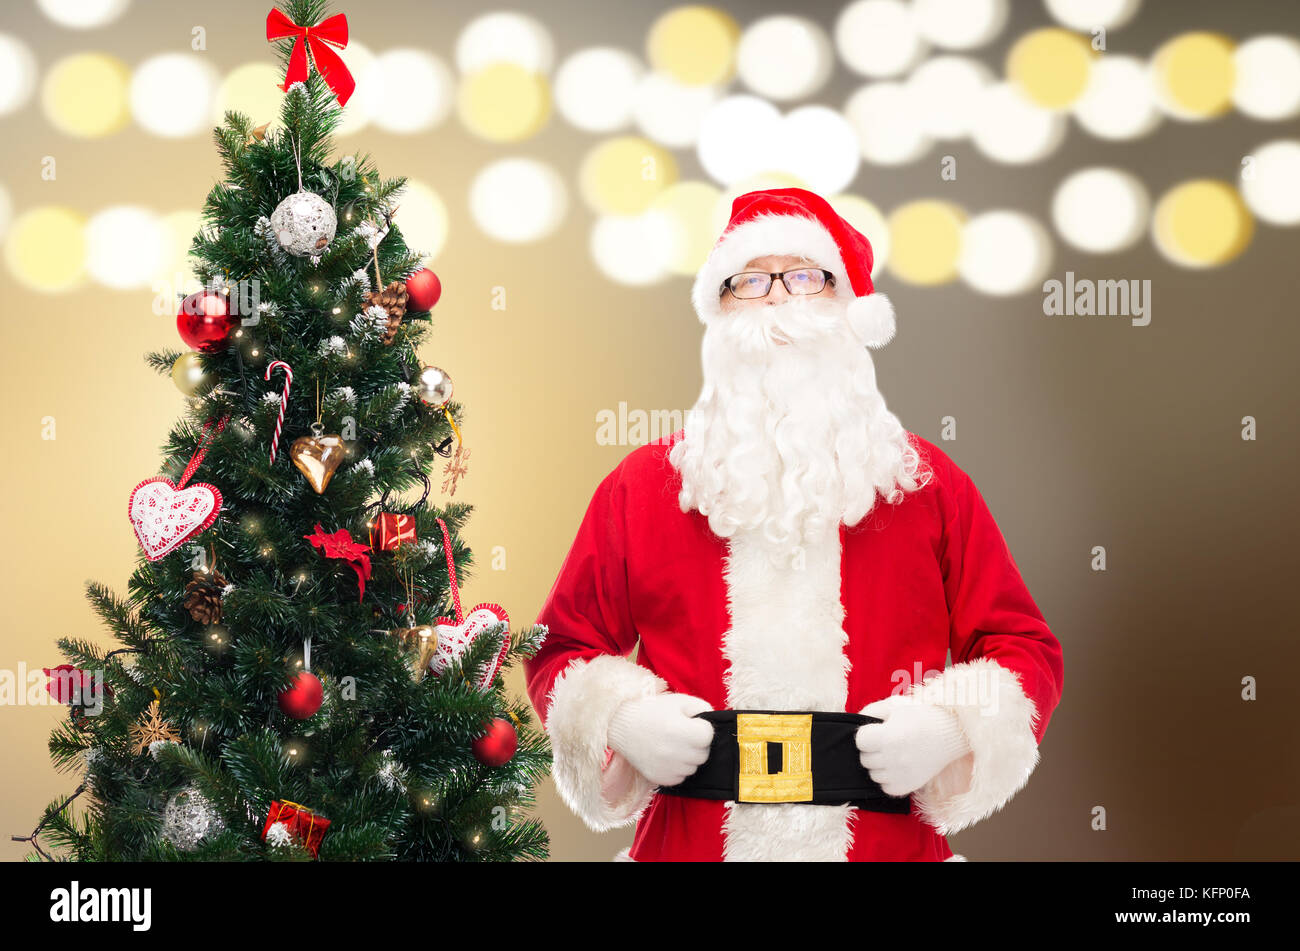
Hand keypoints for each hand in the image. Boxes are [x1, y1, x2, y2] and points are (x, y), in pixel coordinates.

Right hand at [607, 692, 714, 786]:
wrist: (621, 726)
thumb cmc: (653, 710)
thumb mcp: (680, 701)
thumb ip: (703, 708)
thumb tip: (713, 722)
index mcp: (682, 731)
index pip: (709, 735)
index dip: (701, 727)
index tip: (689, 723)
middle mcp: (676, 753)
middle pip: (704, 753)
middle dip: (697, 744)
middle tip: (680, 734)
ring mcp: (668, 768)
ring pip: (694, 767)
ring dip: (688, 757)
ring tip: (671, 744)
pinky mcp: (661, 779)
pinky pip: (681, 777)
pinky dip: (677, 768)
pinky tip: (665, 755)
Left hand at [856, 695, 971, 796]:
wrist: (952, 732)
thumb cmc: (921, 715)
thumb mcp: (894, 705)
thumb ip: (870, 711)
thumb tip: (857, 722)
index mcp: (888, 737)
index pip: (859, 741)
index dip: (867, 734)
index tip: (878, 730)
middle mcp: (893, 759)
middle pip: (865, 759)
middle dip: (872, 749)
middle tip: (887, 741)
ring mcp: (901, 775)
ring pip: (873, 774)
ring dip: (879, 765)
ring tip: (894, 753)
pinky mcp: (909, 786)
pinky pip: (885, 787)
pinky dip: (888, 779)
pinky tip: (898, 767)